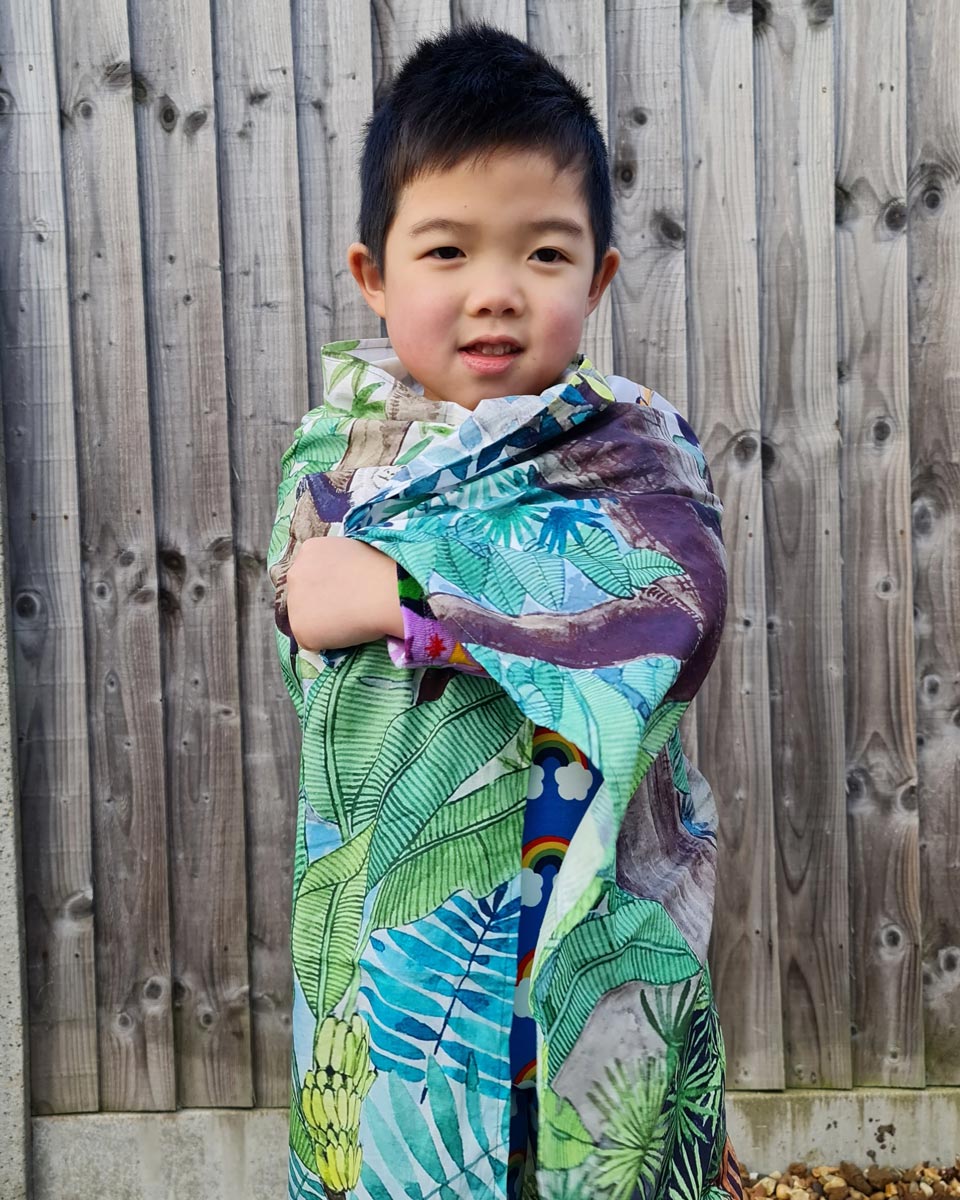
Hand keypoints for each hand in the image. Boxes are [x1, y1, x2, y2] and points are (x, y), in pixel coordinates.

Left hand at [285, 536, 403, 650]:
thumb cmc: (381, 571)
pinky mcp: (299, 628)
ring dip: (323, 623)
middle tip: (347, 608)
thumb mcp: (355, 554)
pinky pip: (312, 640)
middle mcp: (295, 573)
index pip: (312, 573)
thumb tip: (341, 582)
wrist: (383, 592)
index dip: (329, 586)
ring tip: (350, 620)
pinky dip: (327, 641)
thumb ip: (339, 566)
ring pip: (306, 619)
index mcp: (310, 550)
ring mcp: (294, 601)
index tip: (347, 591)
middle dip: (320, 603)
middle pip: (303, 595)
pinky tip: (347, 631)